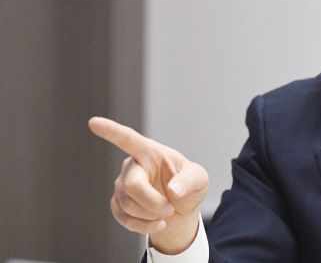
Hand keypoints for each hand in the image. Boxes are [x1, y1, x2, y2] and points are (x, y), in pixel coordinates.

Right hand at [88, 116, 208, 254]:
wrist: (180, 211)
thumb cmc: (189, 187)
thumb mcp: (199, 179)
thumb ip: (189, 181)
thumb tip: (173, 190)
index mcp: (151, 152)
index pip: (128, 139)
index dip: (111, 131)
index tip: (93, 122)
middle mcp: (133, 165)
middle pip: (131, 185)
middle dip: (152, 202)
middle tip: (170, 209)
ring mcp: (122, 184)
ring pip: (127, 204)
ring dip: (150, 215)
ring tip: (166, 214)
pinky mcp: (118, 203)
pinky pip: (123, 217)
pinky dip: (142, 225)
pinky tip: (157, 224)